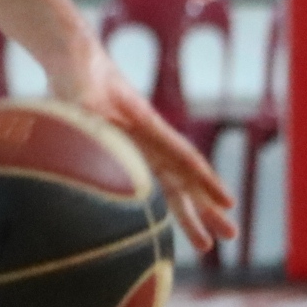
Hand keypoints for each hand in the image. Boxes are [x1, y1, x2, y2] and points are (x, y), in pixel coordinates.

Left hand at [49, 39, 239, 254]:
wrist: (75, 62)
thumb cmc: (79, 74)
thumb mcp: (81, 93)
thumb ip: (86, 107)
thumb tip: (88, 115)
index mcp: (146, 124)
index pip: (183, 156)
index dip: (206, 180)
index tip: (228, 202)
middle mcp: (149, 139)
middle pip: (184, 179)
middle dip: (207, 207)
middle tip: (231, 235)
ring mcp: (140, 147)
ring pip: (170, 186)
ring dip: (190, 215)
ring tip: (207, 244)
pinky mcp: (125, 152)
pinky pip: (150, 183)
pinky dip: (163, 205)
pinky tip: (164, 227)